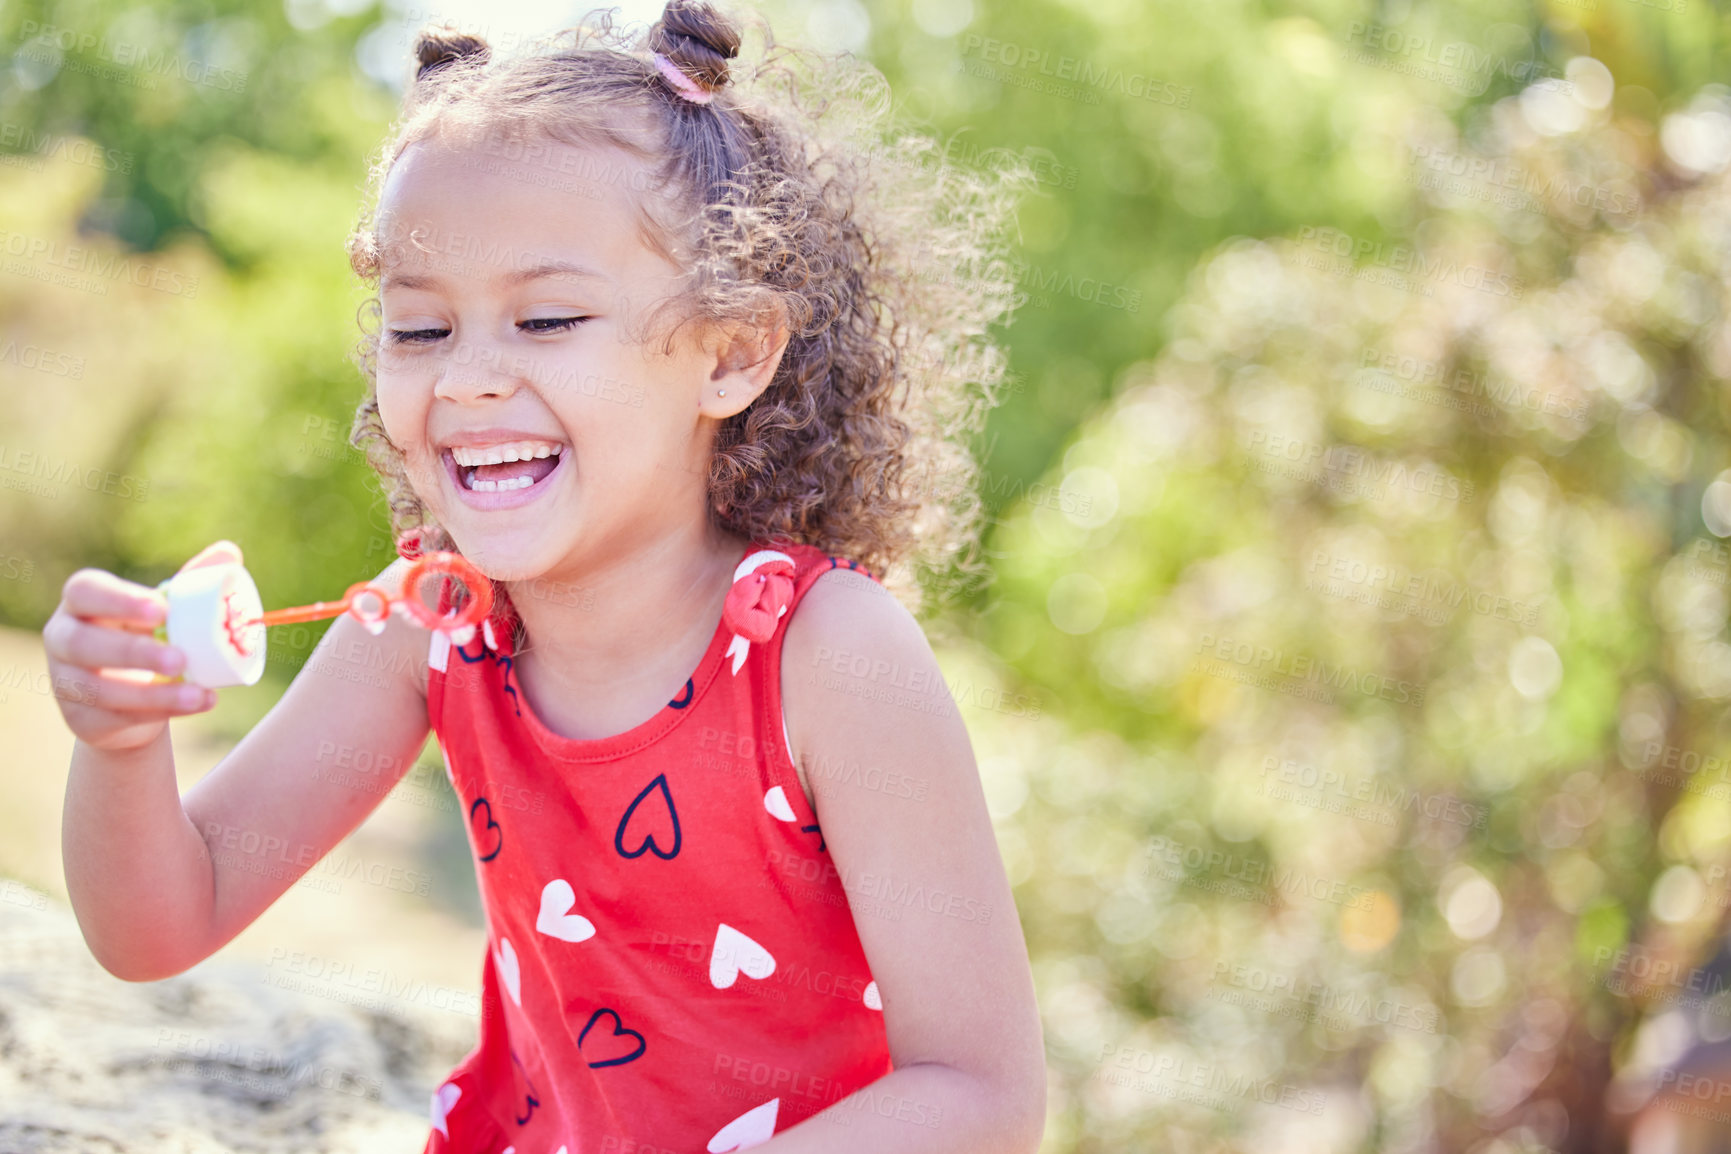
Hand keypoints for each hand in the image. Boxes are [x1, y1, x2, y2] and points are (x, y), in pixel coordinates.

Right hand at [42, 541, 241, 751]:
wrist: (134, 699)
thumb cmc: (149, 637)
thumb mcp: (167, 610)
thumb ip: (193, 582)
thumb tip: (230, 552)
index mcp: (84, 602)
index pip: (84, 591)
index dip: (119, 600)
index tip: (161, 609)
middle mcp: (64, 638)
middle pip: (81, 643)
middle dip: (132, 652)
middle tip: (180, 658)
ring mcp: (66, 681)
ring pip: (98, 689)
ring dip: (153, 694)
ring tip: (199, 693)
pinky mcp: (80, 718)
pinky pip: (115, 718)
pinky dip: (161, 713)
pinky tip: (198, 704)